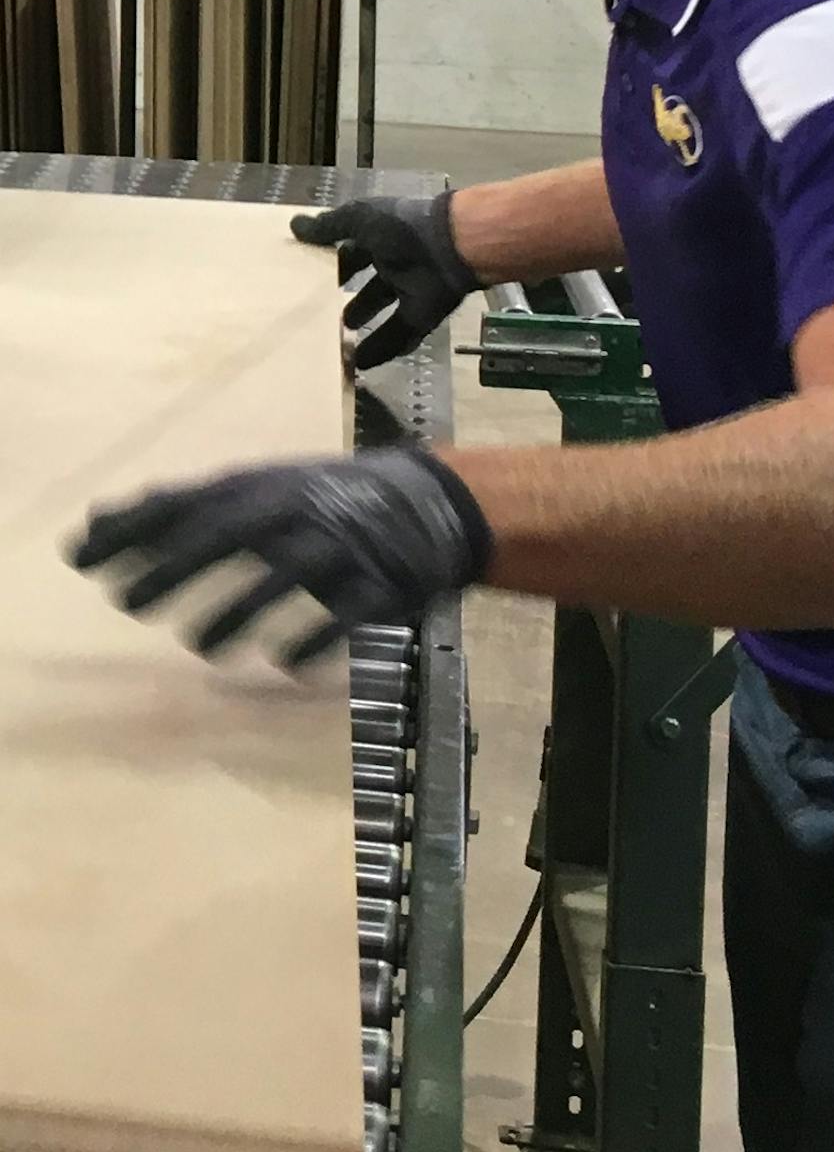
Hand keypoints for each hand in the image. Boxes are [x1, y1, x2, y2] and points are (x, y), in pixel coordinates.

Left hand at [68, 447, 491, 667]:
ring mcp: (340, 547)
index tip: (83, 558)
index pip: (189, 502)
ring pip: (286, 574)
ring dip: (241, 610)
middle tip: (127, 603)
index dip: (136, 528)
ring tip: (201, 645)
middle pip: (230, 533)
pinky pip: (345, 613)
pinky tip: (286, 664)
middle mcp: (297, 511)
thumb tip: (101, 522)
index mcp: (264, 487)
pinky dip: (316, 638)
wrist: (433, 502)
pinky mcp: (378, 584)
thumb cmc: (327, 501)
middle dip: (177, 566)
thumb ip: (185, 510)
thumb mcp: (258, 492)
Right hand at [291, 194, 478, 367]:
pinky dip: (382, 350)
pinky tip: (360, 364)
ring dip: (365, 328)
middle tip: (328, 319)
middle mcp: (396, 264)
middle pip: (370, 287)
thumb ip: (329, 226)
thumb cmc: (403, 227)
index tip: (311, 281)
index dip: (335, 265)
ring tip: (339, 345)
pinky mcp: (423, 314)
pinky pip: (400, 335)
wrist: (451, 246)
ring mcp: (411, 291)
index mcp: (382, 238)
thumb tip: (294, 225)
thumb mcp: (359, 219)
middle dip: (352, 302)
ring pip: (384, 313)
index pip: (353, 253)